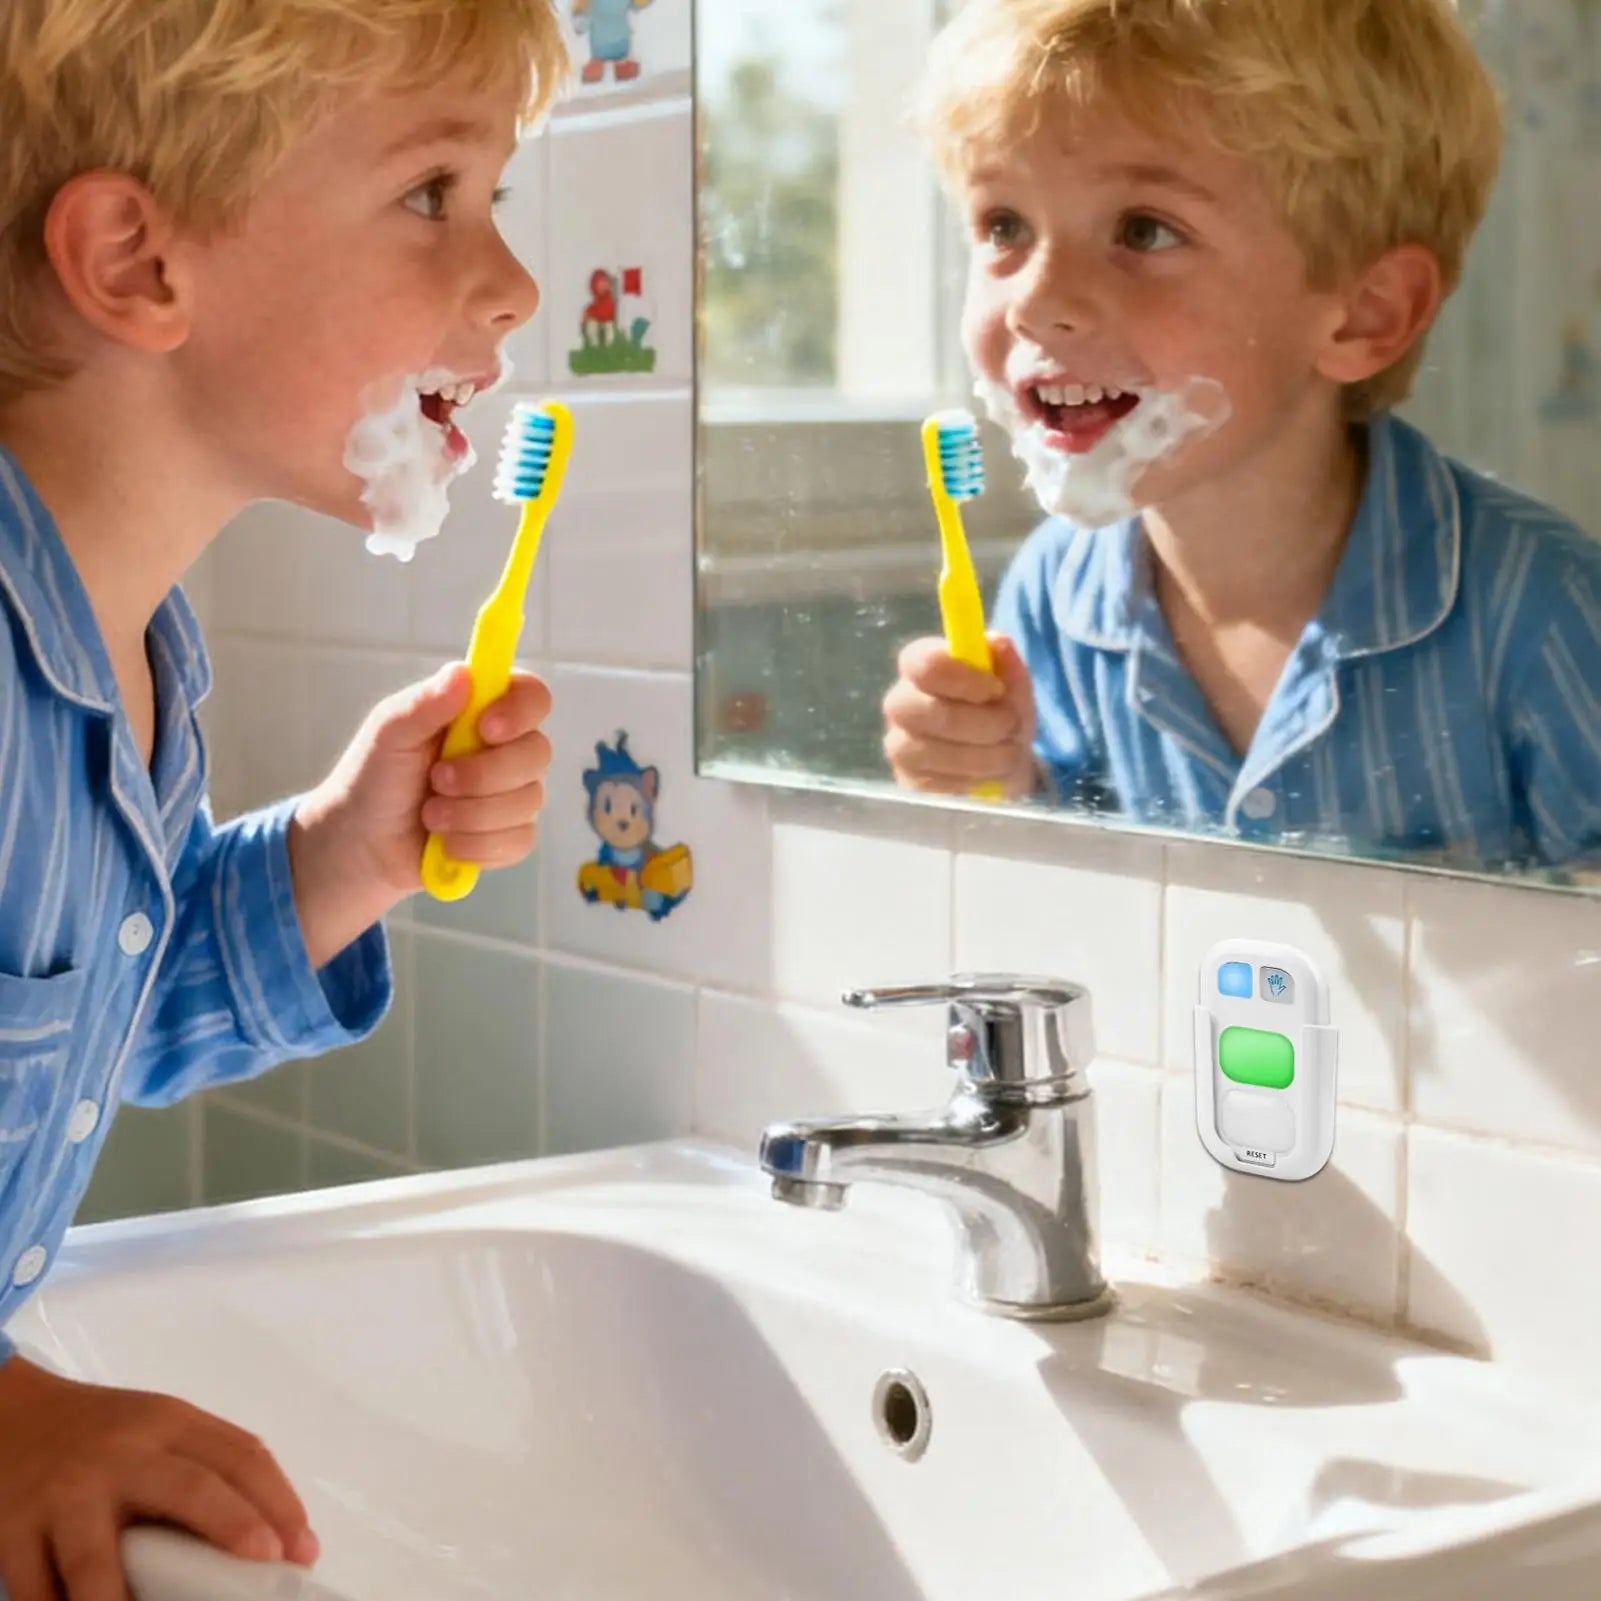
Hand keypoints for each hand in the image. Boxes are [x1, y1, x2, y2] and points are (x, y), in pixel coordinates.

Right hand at [0, 1356, 316, 1600]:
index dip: (280, 1502)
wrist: (12, 1415)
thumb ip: (207, 1465)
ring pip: (97, 1563)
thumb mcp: (161, 1428)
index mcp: (170, 1424)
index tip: (302, 1548)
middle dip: (232, 1527)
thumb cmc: (103, 1434)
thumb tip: (272, 1535)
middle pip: (189, 1489)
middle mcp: (123, 1456)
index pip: (241, 1455)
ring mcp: (66, 1496)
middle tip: (263, 1564)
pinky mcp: (15, 1532)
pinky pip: (39, 1591)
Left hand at [290, 663, 552, 965]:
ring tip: (430, 815)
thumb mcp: (387, 734)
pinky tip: (446, 841)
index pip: (532, 696)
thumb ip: (423, 703)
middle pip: (537, 752)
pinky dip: (475, 845)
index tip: (485, 728)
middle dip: (482, 775)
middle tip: (436, 780)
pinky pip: (519, 840)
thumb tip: (463, 673)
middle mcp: (505, 749)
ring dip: (470, 814)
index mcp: (480, 711)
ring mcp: (512, 794)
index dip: (520, 710)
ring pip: (528, 801)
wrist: (360, 845)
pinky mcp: (510, 836)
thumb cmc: (372, 779)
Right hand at [882, 635, 1037, 798]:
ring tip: (1010, 753)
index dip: (961, 678)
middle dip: (980, 723)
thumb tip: (996, 644)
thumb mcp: (1013, 684)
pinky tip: (990, 775)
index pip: (923, 664)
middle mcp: (900, 704)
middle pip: (925, 711)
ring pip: (934, 752)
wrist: (1003, 759)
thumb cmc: (1001, 711)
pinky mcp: (908, 783)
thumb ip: (1006, 663)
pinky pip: (938, 785)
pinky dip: (974, 781)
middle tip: (1012, 726)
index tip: (996, 689)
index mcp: (920, 666)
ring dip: (985, 756)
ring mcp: (900, 746)